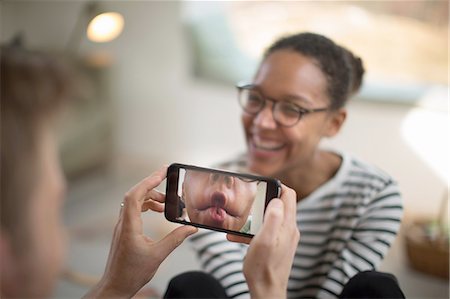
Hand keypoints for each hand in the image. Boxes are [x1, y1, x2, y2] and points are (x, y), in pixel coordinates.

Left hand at [84, 166, 197, 297]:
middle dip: (152, 184)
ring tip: (166, 202)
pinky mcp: (124, 231)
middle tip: (167, 179)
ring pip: (134, 202)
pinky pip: (134, 210)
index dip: (149, 180)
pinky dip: (146, 205)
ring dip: (150, 197)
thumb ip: (175, 239)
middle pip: (135, 194)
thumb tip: (191, 228)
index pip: (136, 195)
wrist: (115, 286)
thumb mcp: (158, 255)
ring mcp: (122, 226)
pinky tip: (157, 211)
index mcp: (129, 226)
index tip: (163, 171)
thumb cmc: (131, 273)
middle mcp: (123, 223)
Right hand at [242, 185, 299, 298]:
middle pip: (280, 204)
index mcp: (287, 225)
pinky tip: (239, 237)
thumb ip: (272, 218)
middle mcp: (289, 229)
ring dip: (255, 217)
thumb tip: (277, 200)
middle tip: (248, 202)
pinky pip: (266, 230)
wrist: (266, 290)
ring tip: (240, 223)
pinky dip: (254, 230)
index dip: (276, 186)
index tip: (262, 185)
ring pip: (271, 217)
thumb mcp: (264, 239)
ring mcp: (284, 237)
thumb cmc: (263, 267)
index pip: (289, 195)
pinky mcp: (278, 245)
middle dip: (263, 200)